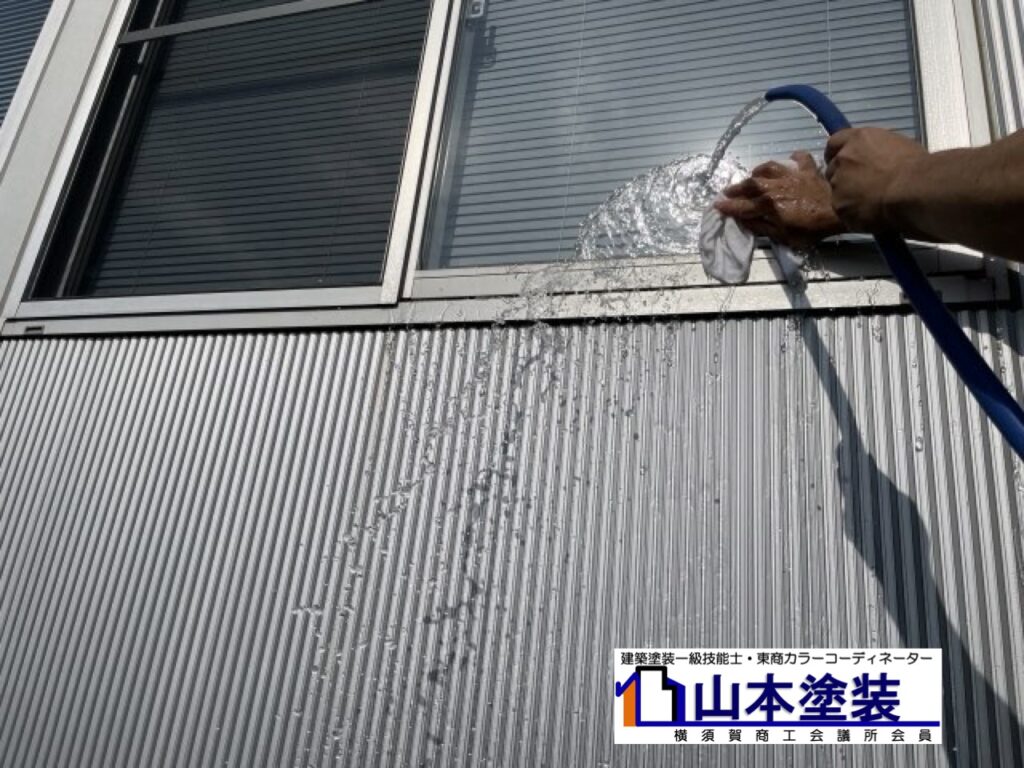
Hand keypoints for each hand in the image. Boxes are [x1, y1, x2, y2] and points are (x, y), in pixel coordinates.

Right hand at [714, 152, 844, 248]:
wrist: (837, 213)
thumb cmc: (810, 229)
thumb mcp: (783, 236)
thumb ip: (762, 227)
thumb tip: (744, 221)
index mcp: (767, 204)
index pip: (742, 206)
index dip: (728, 206)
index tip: (717, 206)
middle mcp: (775, 186)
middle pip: (751, 184)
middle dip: (737, 188)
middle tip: (728, 190)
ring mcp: (791, 176)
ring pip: (769, 167)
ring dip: (759, 170)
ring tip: (753, 174)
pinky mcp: (808, 170)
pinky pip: (800, 159)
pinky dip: (795, 158)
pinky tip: (792, 159)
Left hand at [825, 127, 927, 231]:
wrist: (914, 190)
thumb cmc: (916, 167)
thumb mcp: (897, 146)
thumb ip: (876, 151)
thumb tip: (876, 159)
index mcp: (857, 139)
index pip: (835, 143)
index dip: (837, 153)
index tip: (842, 161)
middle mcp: (843, 159)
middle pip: (833, 169)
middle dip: (843, 177)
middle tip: (861, 186)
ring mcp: (838, 183)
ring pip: (837, 191)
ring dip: (848, 196)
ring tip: (870, 203)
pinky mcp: (839, 206)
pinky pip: (843, 211)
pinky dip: (854, 214)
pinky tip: (871, 215)